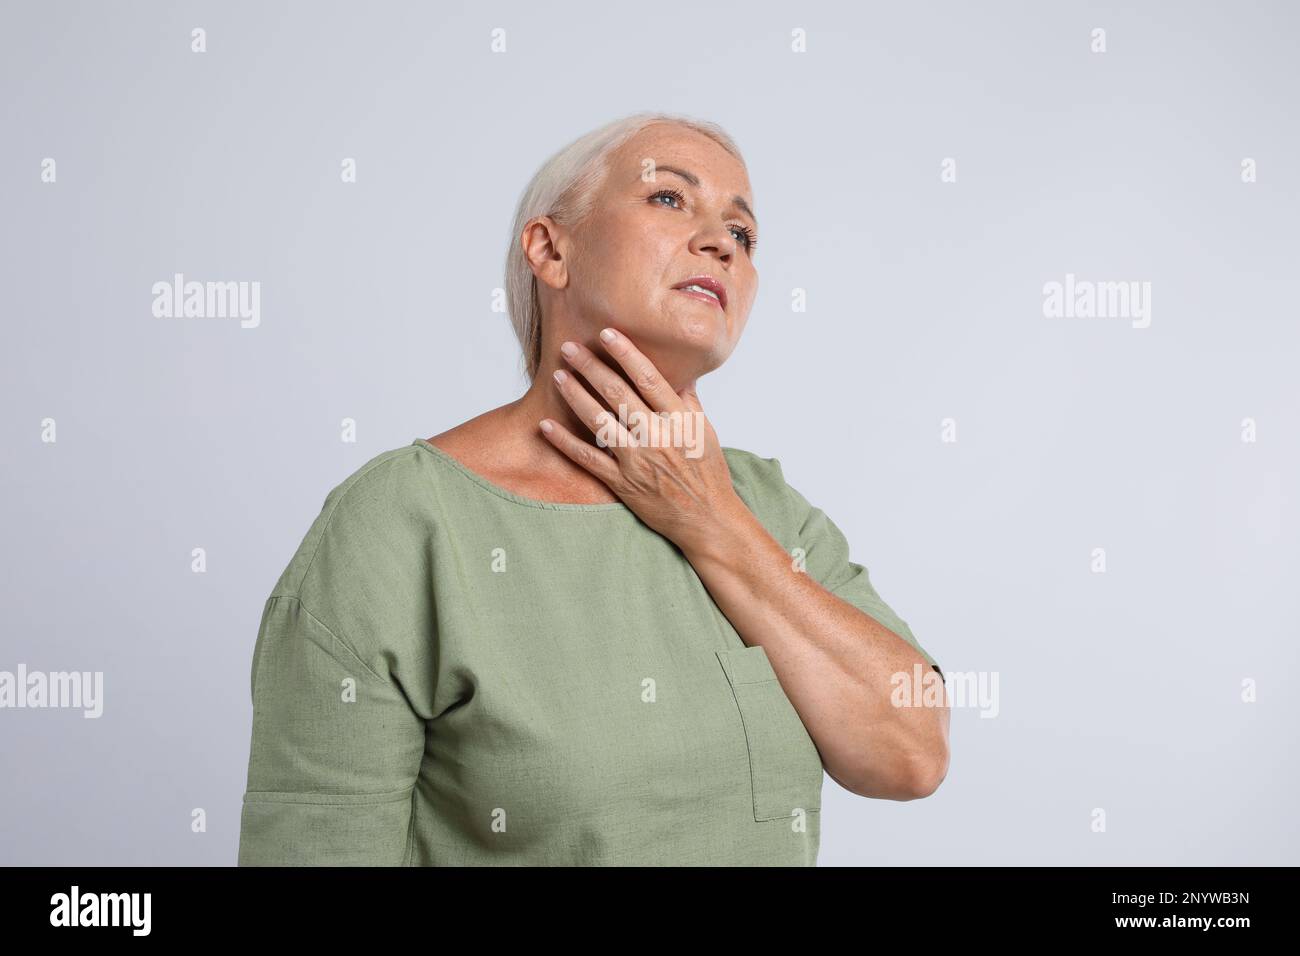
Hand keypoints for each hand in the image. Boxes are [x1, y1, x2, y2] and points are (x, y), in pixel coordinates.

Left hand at [539, 327, 745, 553]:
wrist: (707, 519)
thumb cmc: (708, 472)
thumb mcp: (705, 431)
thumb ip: (688, 400)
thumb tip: (680, 370)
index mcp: (680, 419)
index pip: (649, 378)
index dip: (625, 353)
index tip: (607, 334)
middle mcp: (658, 436)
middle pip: (617, 393)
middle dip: (590, 367)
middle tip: (569, 347)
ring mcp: (638, 461)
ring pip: (598, 422)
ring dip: (575, 396)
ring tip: (557, 376)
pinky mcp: (623, 483)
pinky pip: (588, 459)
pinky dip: (565, 442)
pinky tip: (546, 426)